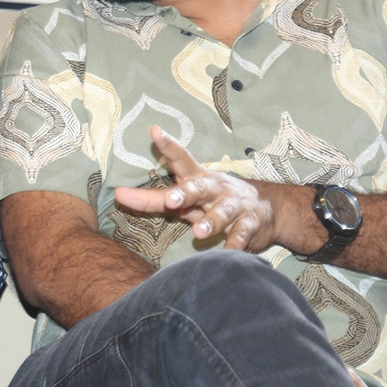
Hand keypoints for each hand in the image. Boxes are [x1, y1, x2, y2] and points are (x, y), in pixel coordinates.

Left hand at [114, 126, 290, 252]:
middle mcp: (215, 189)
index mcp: (198, 179)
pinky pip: (242, 235)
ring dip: (211, 221)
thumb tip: (118, 195)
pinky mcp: (250, 224)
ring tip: (199, 231)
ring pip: (222, 212)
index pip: (181, 160)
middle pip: (199, 188)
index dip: (168, 147)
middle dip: (185, 193)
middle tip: (172, 200)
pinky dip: (235, 244)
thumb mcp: (190, 197)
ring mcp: (234, 206)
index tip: (155, 132)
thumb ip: (157, 197)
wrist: (267, 210)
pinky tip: (228, 253)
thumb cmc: (215, 201)